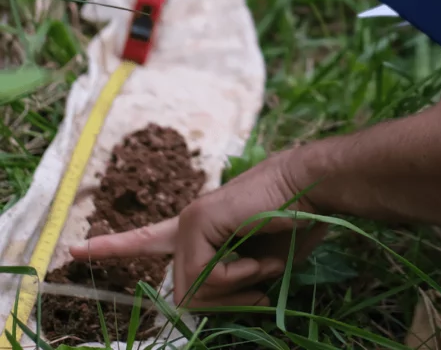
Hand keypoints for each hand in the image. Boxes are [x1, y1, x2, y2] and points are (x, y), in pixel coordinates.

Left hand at [69, 151, 326, 309]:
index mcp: (200, 231)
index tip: (74, 250)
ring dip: (236, 290)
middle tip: (257, 291)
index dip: (113, 247)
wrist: (312, 190)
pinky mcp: (197, 220)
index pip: (147, 239)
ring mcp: (189, 220)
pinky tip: (257, 259)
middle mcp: (187, 224)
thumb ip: (228, 282)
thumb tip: (195, 301)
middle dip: (226, 302)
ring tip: (262, 264)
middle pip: (185, 295)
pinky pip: (205, 277)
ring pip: (193, 292)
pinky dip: (237, 279)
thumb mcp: (258, 268)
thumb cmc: (294, 224)